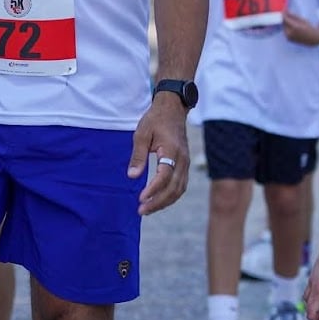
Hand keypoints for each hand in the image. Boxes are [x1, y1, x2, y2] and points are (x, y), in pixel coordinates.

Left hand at [127, 94, 189, 214]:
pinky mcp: (185, 164)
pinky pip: (181, 185)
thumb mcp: (141, 134)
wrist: (173, 109)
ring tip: (148, 209)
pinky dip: (171, 196)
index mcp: (172, 150)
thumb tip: (132, 176)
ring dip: (164, 202)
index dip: (153, 189)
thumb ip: (138, 155)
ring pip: (179, 189)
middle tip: (141, 210)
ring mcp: (186, 163)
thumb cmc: (155, 120)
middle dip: (158, 201)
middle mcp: (182, 159)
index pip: (165, 176)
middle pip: (174, 187)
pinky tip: (158, 200)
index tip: (140, 198)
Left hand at [282, 11, 318, 46]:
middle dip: (285, 18)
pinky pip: (285, 31)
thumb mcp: (302, 19)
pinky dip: (288, 28)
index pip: (285, 19)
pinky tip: (293, 27)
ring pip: (284, 27)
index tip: (284, 9)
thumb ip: (293, 15)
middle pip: (284, 23)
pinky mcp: (288, 39)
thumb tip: (286, 11)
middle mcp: (290, 33)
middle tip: (288, 13)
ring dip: (286, 23)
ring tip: (294, 22)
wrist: (312, 38)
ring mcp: (289, 37)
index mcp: (295, 27)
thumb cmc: (308, 27)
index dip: (284, 13)